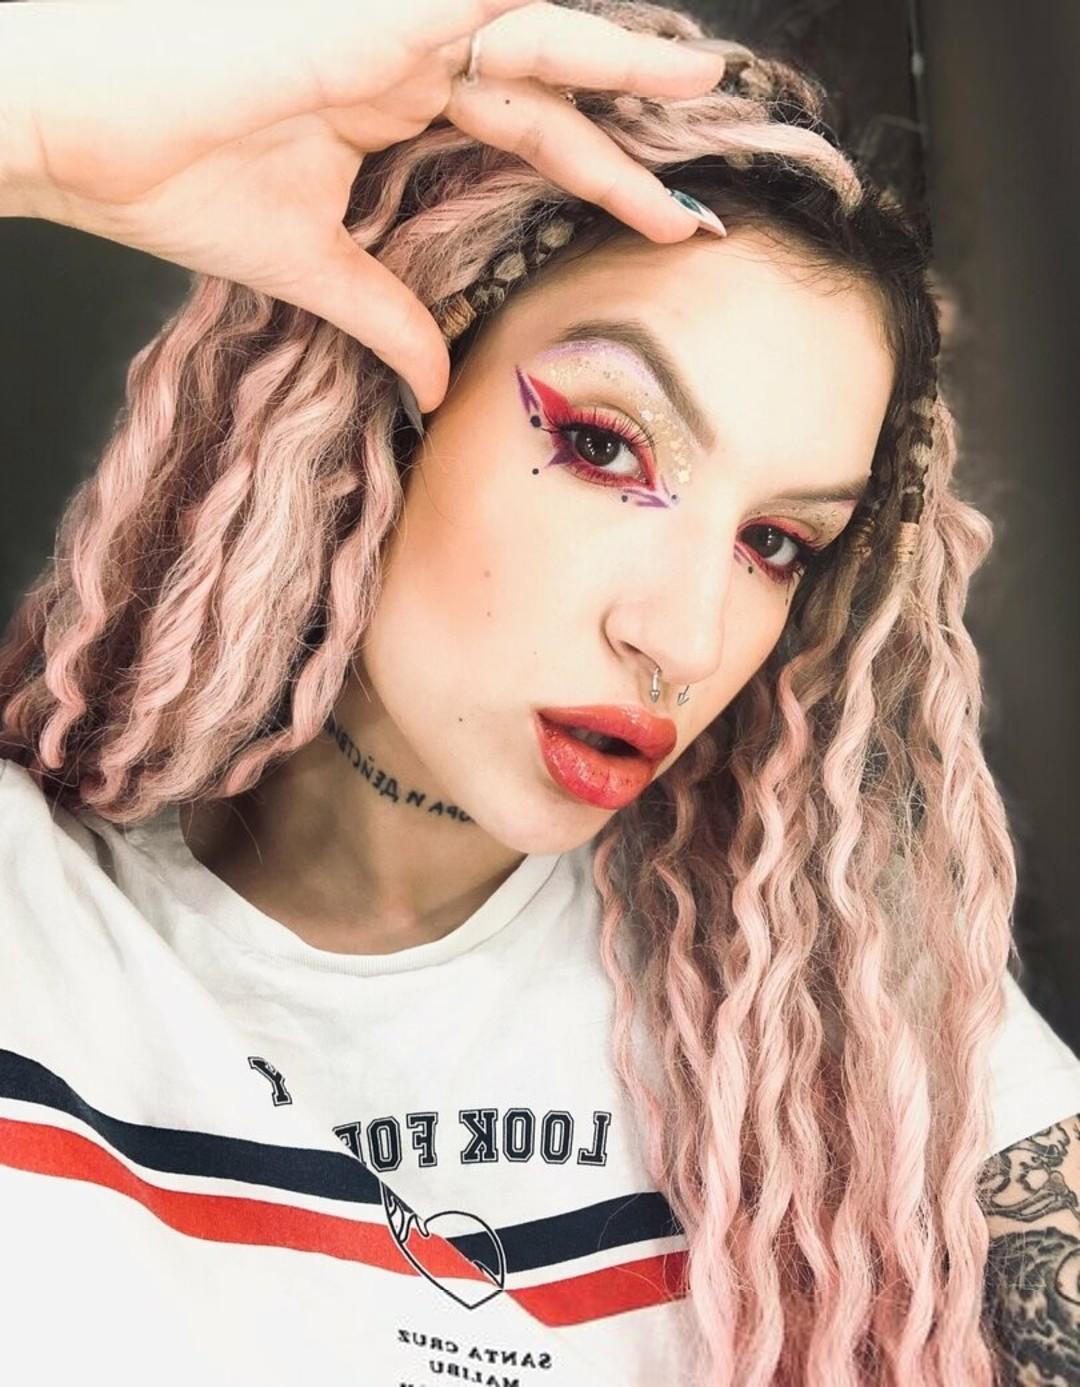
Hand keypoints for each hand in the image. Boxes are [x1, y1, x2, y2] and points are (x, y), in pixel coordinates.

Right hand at [0, 0, 729, 409]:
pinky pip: (478, 3)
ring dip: (616, 55)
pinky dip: (538, 16)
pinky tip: (612, 30)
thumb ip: (387, 314)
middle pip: (545, 79)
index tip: (667, 224)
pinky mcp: (369, 15)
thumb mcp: (307, 263)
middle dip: (628, 118)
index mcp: (390, 100)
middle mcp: (401, 54)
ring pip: (532, 28)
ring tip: (701, 78)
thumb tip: (438, 383)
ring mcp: (388, 25)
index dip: (598, 174)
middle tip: (704, 156)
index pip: (523, 132)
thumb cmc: (165, 175)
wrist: (71, 127)